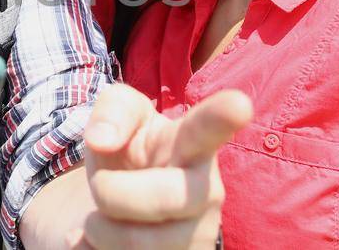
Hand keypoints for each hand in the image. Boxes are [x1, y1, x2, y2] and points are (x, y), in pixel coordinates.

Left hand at [72, 85, 252, 248]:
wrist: (119, 203)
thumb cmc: (128, 151)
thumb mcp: (119, 117)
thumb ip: (112, 111)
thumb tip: (102, 140)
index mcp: (192, 145)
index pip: (208, 129)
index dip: (223, 117)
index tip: (239, 103)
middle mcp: (206, 192)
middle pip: (162, 199)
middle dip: (110, 193)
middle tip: (102, 186)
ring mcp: (199, 237)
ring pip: (137, 245)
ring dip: (99, 229)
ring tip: (107, 216)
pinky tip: (103, 242)